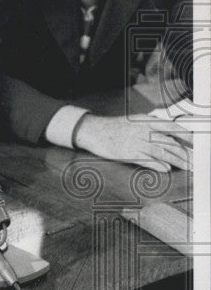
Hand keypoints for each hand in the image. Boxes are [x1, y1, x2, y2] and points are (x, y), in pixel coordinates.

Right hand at [74, 114, 191, 172]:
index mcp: (145, 121)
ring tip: (187, 167)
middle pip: (169, 142)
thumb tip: (169, 138)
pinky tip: (166, 169)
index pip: (171, 127)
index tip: (196, 143)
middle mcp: (142, 130)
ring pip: (161, 152)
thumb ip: (151, 128)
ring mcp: (135, 142)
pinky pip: (147, 160)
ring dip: (176, 161)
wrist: (93, 130)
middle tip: (194, 161)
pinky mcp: (127, 153)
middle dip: (184, 153)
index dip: (186, 136)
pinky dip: (158, 165)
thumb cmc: (114, 127)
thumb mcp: (134, 121)